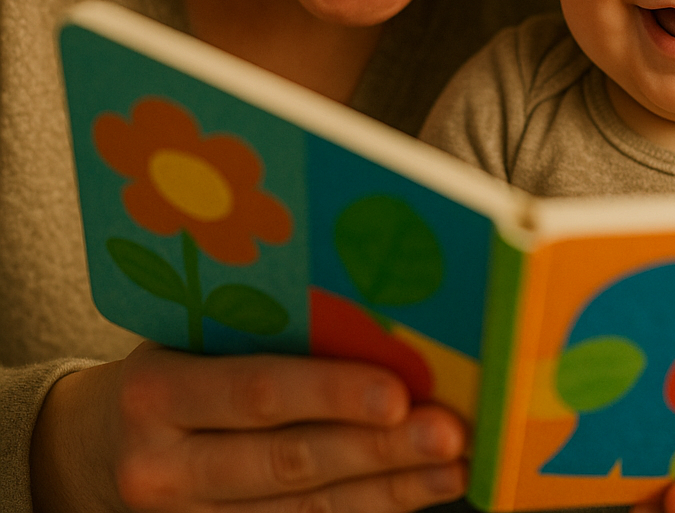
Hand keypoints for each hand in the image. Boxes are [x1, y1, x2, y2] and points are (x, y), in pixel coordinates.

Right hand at [30, 341, 466, 512]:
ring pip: (304, 511)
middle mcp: (165, 468)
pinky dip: (362, 511)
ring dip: (388, 490)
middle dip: (380, 450)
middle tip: (448, 433)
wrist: (86, 451)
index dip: (330, 396)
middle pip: (291, 462)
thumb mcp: (185, 340)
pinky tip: (410, 492)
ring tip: (451, 466)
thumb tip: (368, 319)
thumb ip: (256, 335)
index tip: (400, 393)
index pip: (257, 393)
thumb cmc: (158, 373)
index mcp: (157, 394)